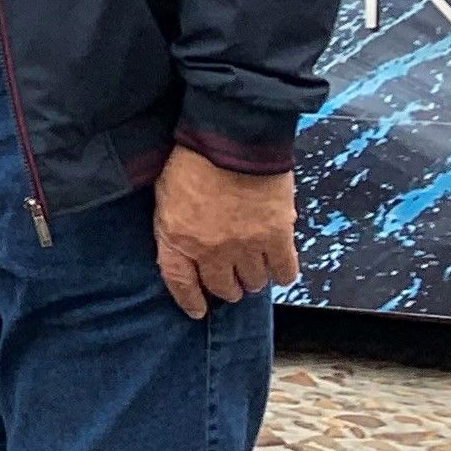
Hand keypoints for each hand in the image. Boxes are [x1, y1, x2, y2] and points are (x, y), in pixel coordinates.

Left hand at [150, 147, 297, 317]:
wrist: (232, 140)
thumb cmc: (194, 159)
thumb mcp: (166, 195)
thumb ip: (174, 225)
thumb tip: (183, 242)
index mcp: (177, 237)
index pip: (180, 282)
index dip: (189, 300)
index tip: (197, 310)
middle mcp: (211, 250)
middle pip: (222, 286)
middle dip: (227, 287)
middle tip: (231, 281)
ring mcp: (245, 246)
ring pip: (254, 282)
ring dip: (253, 279)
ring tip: (253, 268)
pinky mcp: (277, 237)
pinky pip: (284, 271)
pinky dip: (282, 273)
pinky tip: (279, 268)